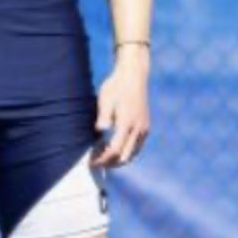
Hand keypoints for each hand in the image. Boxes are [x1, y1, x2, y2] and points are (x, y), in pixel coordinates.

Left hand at [91, 47, 150, 167]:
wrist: (133, 75)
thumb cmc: (115, 86)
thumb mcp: (105, 99)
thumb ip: (103, 116)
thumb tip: (100, 131)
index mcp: (127, 123)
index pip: (114, 150)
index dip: (102, 159)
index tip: (91, 161)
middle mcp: (138, 128)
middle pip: (124, 156)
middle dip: (109, 163)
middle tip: (96, 161)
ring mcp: (144, 128)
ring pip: (133, 154)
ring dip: (118, 159)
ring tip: (104, 156)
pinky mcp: (146, 126)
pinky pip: (137, 146)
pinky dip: (126, 152)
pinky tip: (115, 148)